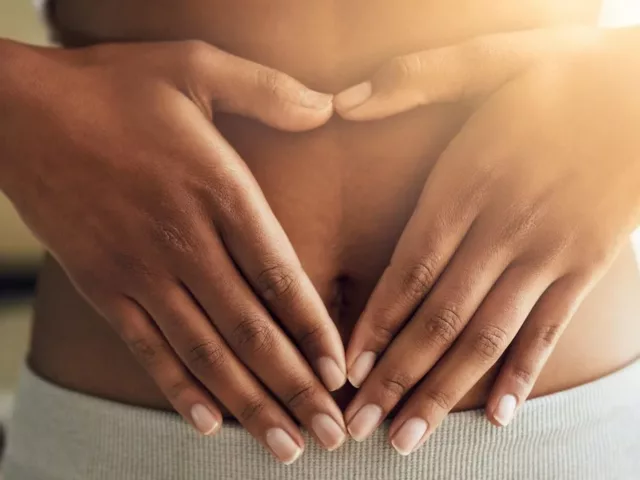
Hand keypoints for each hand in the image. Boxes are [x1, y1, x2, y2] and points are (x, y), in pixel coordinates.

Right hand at [0, 39, 346, 461]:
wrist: (18, 109)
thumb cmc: (113, 86)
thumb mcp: (195, 67)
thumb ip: (268, 89)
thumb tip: (329, 106)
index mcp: (217, 189)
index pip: (280, 276)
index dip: (314, 330)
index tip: (342, 373)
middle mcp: (183, 241)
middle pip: (250, 330)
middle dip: (295, 388)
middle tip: (331, 435)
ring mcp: (139, 270)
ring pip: (205, 353)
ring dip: (249, 405)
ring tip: (285, 446)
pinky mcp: (103, 285)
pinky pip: (147, 349)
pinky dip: (180, 389)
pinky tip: (209, 424)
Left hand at [334, 27, 639, 452]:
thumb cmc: (568, 74)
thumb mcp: (490, 59)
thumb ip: (415, 78)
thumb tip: (344, 102)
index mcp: (468, 183)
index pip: (409, 270)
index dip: (373, 324)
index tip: (343, 370)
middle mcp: (503, 229)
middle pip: (438, 318)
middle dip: (393, 378)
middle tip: (356, 426)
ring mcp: (548, 254)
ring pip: (485, 337)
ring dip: (442, 392)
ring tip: (406, 438)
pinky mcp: (586, 266)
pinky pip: (548, 331)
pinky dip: (520, 374)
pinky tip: (494, 415)